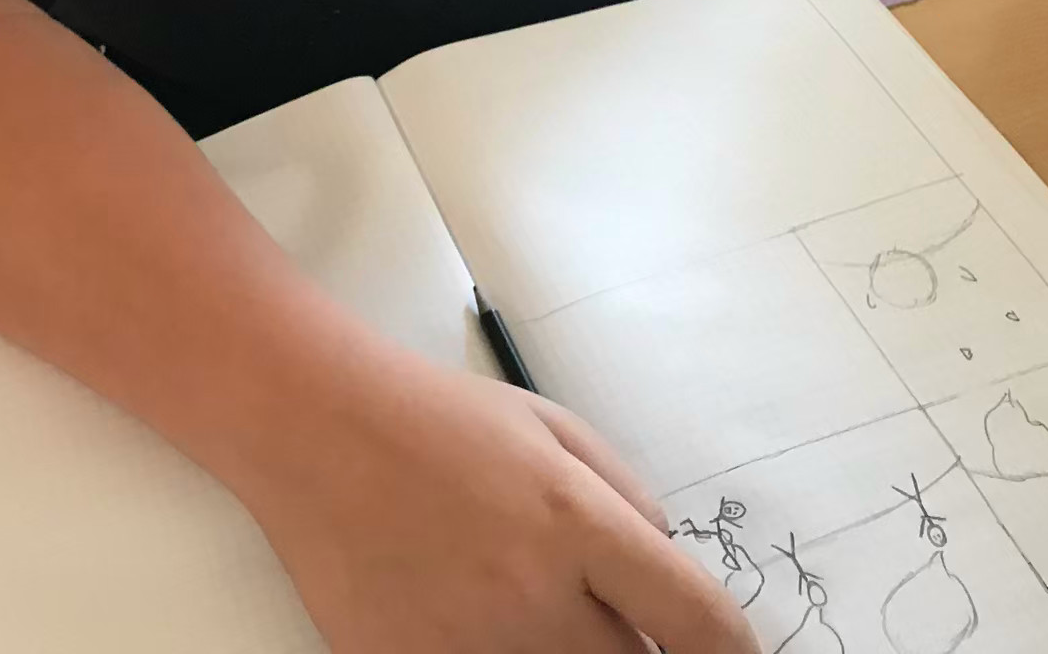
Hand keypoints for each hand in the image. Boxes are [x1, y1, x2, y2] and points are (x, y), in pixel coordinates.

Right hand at [247, 351, 755, 652]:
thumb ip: (626, 496)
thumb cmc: (437, 417)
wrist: (316, 428)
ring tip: (535, 608)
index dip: (731, 651)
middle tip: (610, 617)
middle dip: (639, 652)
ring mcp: (470, 646)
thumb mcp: (551, 426)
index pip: (697, 621)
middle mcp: (533, 595)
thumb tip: (669, 568)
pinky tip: (478, 621)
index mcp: (576, 521)